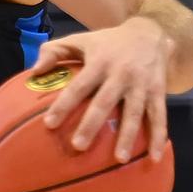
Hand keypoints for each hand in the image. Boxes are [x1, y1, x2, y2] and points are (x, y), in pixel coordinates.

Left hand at [30, 17, 172, 163]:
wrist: (149, 32)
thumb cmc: (107, 42)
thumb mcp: (80, 40)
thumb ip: (53, 51)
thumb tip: (34, 72)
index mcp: (99, 62)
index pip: (78, 86)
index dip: (64, 104)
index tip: (49, 124)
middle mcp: (120, 74)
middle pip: (104, 102)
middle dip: (91, 125)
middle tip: (78, 146)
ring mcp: (141, 85)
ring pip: (134, 113)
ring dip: (128, 136)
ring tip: (120, 159)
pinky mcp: (158, 92)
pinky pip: (159, 117)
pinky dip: (159, 137)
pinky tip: (154, 157)